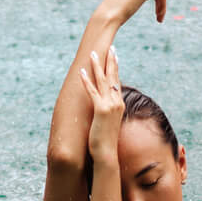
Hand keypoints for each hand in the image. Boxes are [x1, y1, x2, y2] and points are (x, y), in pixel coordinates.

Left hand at [78, 45, 123, 159]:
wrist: (106, 152)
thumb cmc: (106, 140)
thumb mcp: (109, 122)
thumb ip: (109, 112)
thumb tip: (105, 107)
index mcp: (119, 104)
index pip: (118, 82)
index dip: (115, 68)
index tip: (115, 56)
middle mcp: (117, 102)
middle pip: (114, 77)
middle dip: (111, 61)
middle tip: (111, 48)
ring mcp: (109, 105)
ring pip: (103, 81)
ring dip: (97, 66)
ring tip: (93, 54)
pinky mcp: (100, 110)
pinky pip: (92, 92)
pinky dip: (87, 81)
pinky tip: (82, 72)